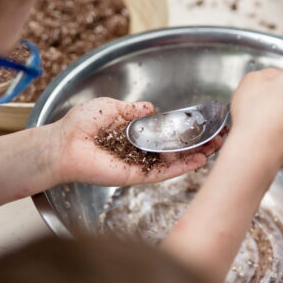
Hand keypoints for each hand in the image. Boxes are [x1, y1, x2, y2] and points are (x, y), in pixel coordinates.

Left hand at [53, 98, 222, 186]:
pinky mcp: (135, 176)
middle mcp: (139, 151)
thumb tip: (151, 107)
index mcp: (133, 134)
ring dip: (195, 156)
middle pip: (174, 149)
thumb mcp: (110, 107)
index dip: (184, 130)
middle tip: (218, 138)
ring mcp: (139, 164)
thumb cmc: (79, 125)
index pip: (165, 132)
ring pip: (173, 162)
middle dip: (197, 144)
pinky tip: (198, 161)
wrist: (64, 144)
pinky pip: (161, 173)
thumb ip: (133, 109)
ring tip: (216, 148)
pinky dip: (180, 168)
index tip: (202, 125)